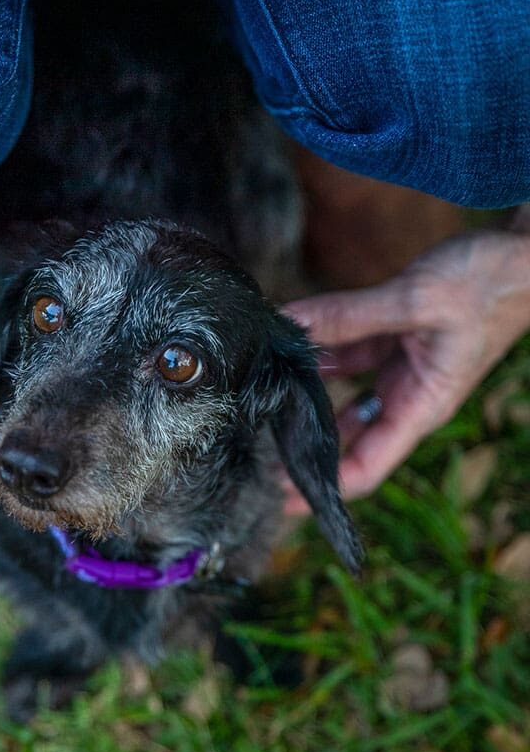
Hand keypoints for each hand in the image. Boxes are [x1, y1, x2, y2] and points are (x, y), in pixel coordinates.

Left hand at [282, 227, 529, 512]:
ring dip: (302, 402)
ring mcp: (396, 372)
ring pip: (339, 399)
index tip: (278, 495)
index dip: (323, 488)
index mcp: (420, 406)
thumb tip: (289, 324)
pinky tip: (285, 351)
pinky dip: (316, 355)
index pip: (366, 467)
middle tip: (250, 453)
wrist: (522, 255)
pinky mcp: (390, 344)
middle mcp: (404, 397)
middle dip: (302, 451)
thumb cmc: (490, 284)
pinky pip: (344, 358)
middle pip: (345, 441)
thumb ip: (350, 316)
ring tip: (256, 406)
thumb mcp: (417, 301)